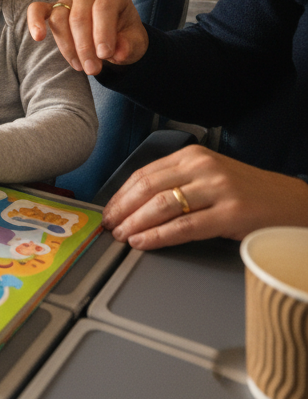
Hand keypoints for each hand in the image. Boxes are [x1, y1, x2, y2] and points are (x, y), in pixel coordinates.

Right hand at [27, 0, 148, 75]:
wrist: (114, 36)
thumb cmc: (125, 36)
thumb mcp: (135, 42)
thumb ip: (129, 46)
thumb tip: (118, 53)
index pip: (103, 7)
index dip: (102, 32)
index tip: (104, 55)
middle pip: (79, 16)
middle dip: (85, 46)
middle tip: (93, 69)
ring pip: (60, 19)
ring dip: (68, 46)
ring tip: (80, 67)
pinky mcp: (52, 8)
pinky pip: (37, 10)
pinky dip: (35, 21)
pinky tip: (38, 37)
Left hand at [102, 144, 307, 248]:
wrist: (292, 203)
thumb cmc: (246, 193)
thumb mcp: (208, 177)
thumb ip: (176, 182)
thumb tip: (135, 203)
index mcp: (192, 156)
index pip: (144, 173)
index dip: (120, 195)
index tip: (109, 211)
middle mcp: (203, 167)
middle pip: (148, 188)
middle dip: (123, 210)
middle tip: (109, 227)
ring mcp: (218, 189)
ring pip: (162, 206)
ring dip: (135, 224)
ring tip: (122, 236)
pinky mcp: (231, 213)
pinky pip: (184, 226)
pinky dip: (158, 236)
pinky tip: (143, 242)